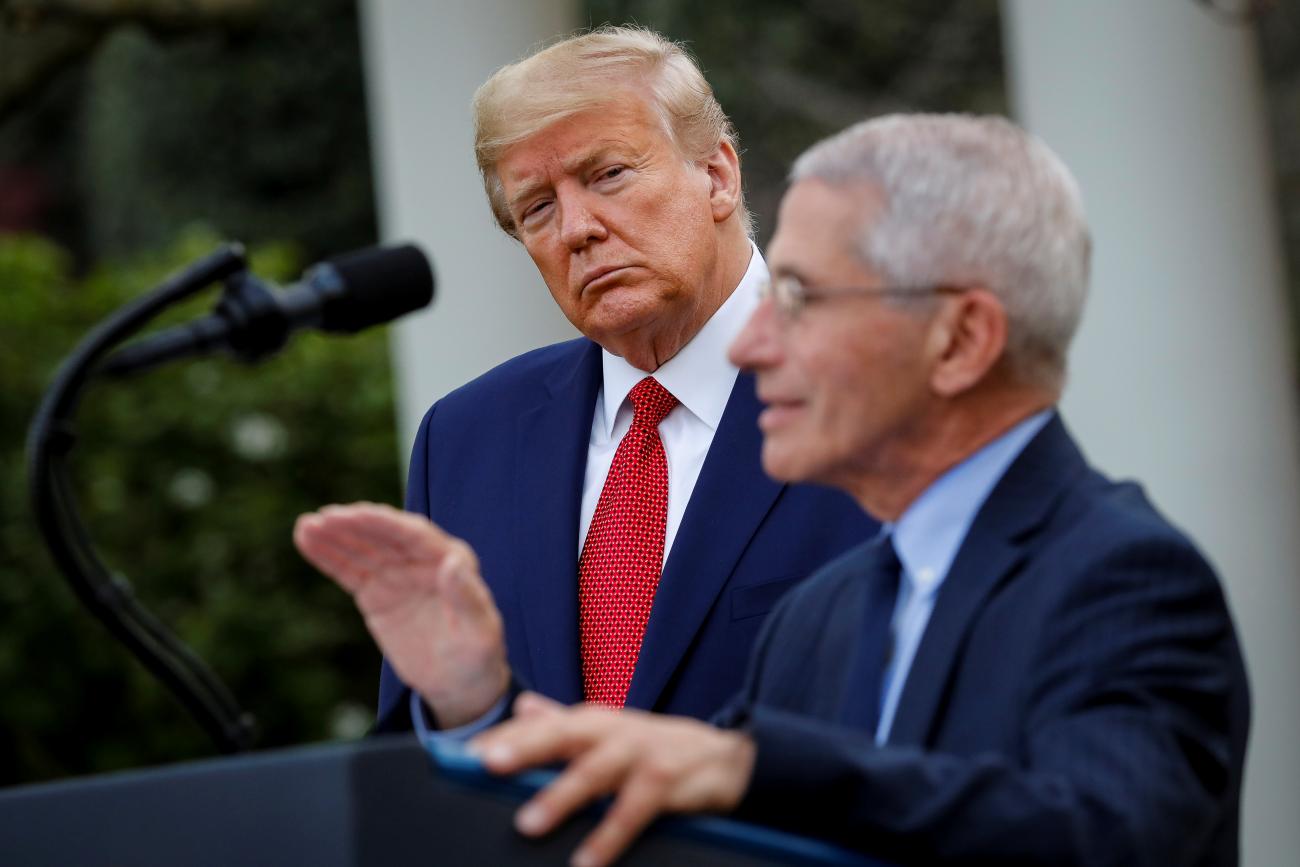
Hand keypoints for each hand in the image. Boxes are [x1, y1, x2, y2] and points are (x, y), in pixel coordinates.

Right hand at [293, 502, 509, 727]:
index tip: (355, 515)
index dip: (384, 523)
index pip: (414, 535)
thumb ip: (467, 597)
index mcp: (452, 559)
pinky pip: (349, 570)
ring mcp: (397, 575)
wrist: (459, 684)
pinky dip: (328, 557)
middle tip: (323, 519)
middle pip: (384, 536)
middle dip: (354, 526)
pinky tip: (306, 541)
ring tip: (305, 527)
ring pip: (362, 549)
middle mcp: (422, 560)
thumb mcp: (480, 632)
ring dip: (334, 536)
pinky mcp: (377, 592)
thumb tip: (453, 561)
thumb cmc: (478, 656)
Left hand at [472, 692, 755, 866]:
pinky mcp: (668, 781)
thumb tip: (522, 706)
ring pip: (597, 771)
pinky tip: (587, 861)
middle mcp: (614, 730)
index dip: (504, 738)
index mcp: (593, 720)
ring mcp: (642, 753)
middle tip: (488, 764)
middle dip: (527, 745)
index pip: (541, 725)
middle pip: (565, 733)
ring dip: (562, 796)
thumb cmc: (655, 747)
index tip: (465, 754)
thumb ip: (564, 722)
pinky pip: (634, 811)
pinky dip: (610, 836)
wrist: (727, 757)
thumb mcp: (609, 732)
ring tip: (527, 824)